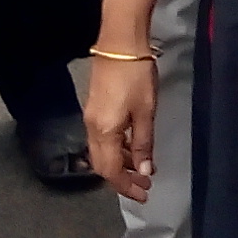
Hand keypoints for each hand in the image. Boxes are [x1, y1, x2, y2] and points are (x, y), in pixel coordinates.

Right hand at [82, 42, 157, 202]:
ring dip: (121, 164)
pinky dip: (118, 149)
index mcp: (104, 132)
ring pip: (102, 152)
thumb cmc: (136, 77)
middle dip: (122, 179)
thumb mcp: (146, 112)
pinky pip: (104, 139)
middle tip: (144, 186)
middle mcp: (92, 128)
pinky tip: (133, 147)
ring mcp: (91, 118)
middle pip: (102, 165)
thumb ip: (144, 144)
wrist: (120, 42)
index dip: (126, 186)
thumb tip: (143, 171)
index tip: (144, 195)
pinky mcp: (95, 108)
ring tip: (143, 169)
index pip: (111, 171)